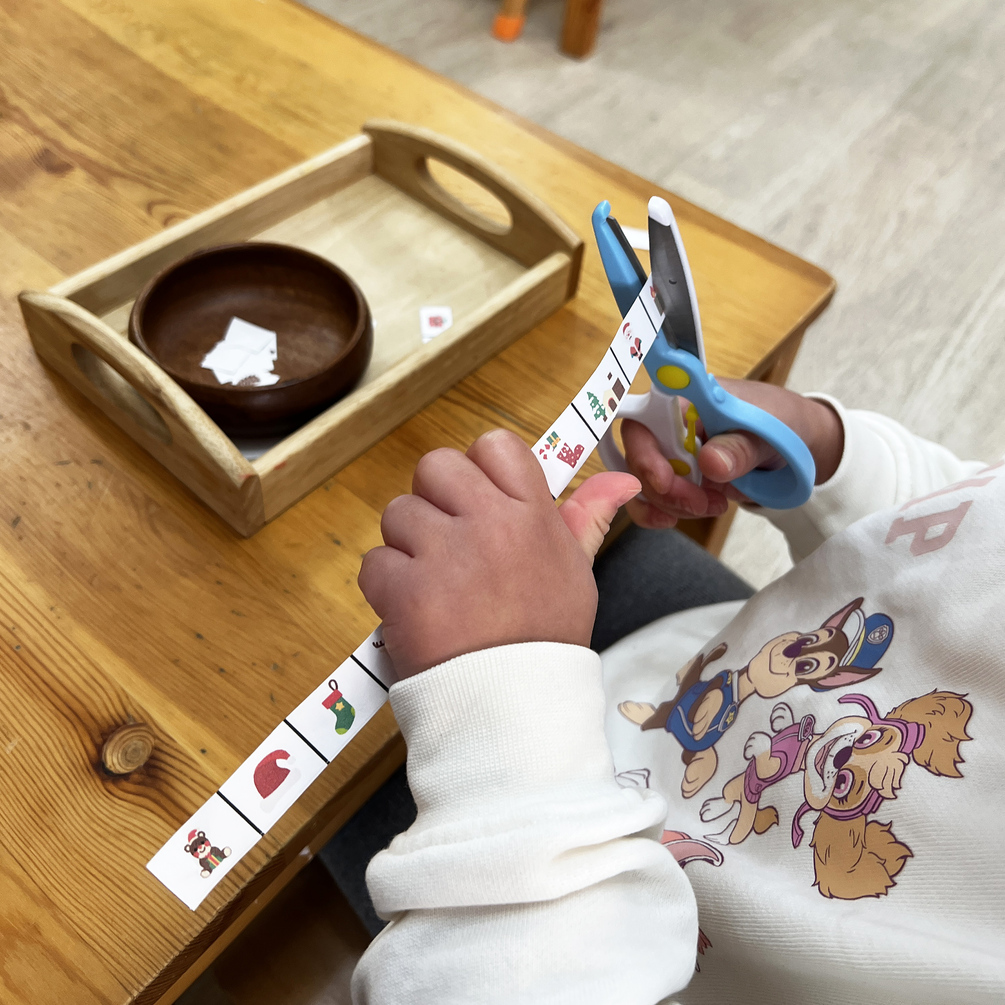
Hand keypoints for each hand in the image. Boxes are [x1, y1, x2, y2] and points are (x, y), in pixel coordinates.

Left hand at [358, 429, 640, 679]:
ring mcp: (443, 554)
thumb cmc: (545, 638)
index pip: (495, 445)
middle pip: (436, 466)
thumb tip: (624, 479)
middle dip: (434, 500)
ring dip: (407, 546)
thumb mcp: (577, 574)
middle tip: (448, 544)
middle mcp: (488, 523)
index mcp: (531, 515)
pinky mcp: (403, 589)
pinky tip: (413, 610)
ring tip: (434, 585)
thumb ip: (588, 518)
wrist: (515, 708)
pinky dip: (385, 587)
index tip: (479, 504)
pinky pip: (375, 562)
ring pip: (398, 513)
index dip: (479, 470)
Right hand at [623, 379, 843, 528]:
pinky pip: (650, 496)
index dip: (643, 452)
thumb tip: (711, 462)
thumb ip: (741, 447)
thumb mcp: (770, 434)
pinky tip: (677, 518)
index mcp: (687, 400)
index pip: (643, 420)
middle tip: (701, 502)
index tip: (665, 480)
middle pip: (637, 456)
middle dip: (663, 488)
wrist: (797, 442)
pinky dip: (658, 511)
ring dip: (668, 503)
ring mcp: (669, 450)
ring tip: (710, 506)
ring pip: (642, 481)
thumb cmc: (782, 423)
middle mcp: (668, 423)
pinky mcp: (675, 474)